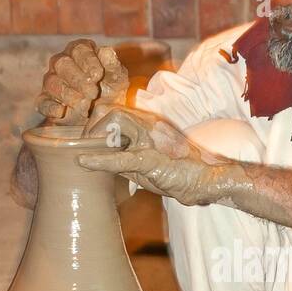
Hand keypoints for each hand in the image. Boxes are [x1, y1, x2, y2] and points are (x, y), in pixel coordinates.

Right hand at [36, 39, 127, 125]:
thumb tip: (107, 51)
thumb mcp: (118, 78)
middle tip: (93, 93)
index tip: (98, 75)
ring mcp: (52, 81)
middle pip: (62, 64)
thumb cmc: (110, 89)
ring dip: (69, 95)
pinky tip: (62, 112)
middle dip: (79, 80)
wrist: (102, 115)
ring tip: (85, 107)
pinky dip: (50, 107)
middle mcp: (62, 63)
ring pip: (52, 82)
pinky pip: (42, 102)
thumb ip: (113, 65)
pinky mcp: (45, 100)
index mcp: (80, 51)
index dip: (88, 62)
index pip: (79, 49)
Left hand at [78, 105, 237, 205]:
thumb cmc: (180, 174)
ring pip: (114, 122)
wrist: (207, 180)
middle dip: (90, 127)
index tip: (87, 142)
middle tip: (84, 146)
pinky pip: (121, 156)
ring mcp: (151, 139)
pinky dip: (99, 159)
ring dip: (94, 137)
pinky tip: (84, 162)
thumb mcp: (147, 165)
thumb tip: (100, 163)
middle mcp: (149, 125)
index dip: (95, 123)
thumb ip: (125, 160)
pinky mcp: (152, 159)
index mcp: (148, 125)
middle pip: (109, 109)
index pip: (112, 110)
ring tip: (85, 152)